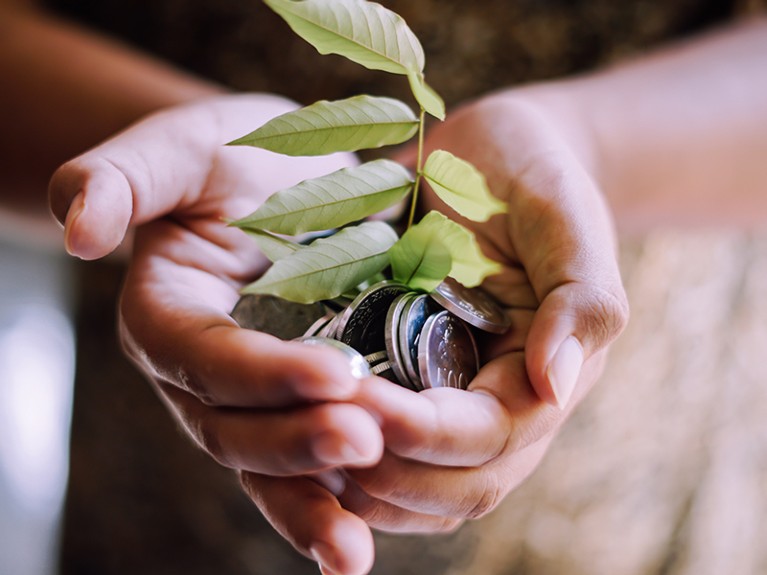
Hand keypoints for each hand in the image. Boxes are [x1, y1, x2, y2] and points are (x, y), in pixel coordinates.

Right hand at [49, 94, 382, 574]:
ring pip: (265, 467)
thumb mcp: (179, 146)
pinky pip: (304, 465)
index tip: (334, 374)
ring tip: (354, 548)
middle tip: (365, 444)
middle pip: (233, 428)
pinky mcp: (293, 406)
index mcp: (166, 316)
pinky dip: (331, 505)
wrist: (278, 179)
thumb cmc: (228, 158)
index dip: (261, 372)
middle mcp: (200, 373)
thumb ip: (122, 177)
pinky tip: (367, 538)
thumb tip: (79, 228)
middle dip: (295, 444)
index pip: (203, 358)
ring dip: (310, 506)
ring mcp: (247, 399)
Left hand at [336, 91, 628, 531]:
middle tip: (313, 426)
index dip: (425, 432)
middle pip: (453, 487)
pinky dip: (341, 463)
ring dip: (357, 486)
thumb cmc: (533, 178)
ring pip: (414, 491)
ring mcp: (450, 404)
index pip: (488, 437)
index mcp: (540, 378)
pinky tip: (294, 436)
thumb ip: (579, 298)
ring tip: (295, 447)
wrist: (490, 160)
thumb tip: (551, 386)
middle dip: (385, 470)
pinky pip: (380, 453)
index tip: (359, 399)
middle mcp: (497, 407)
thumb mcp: (564, 218)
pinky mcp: (407, 387)